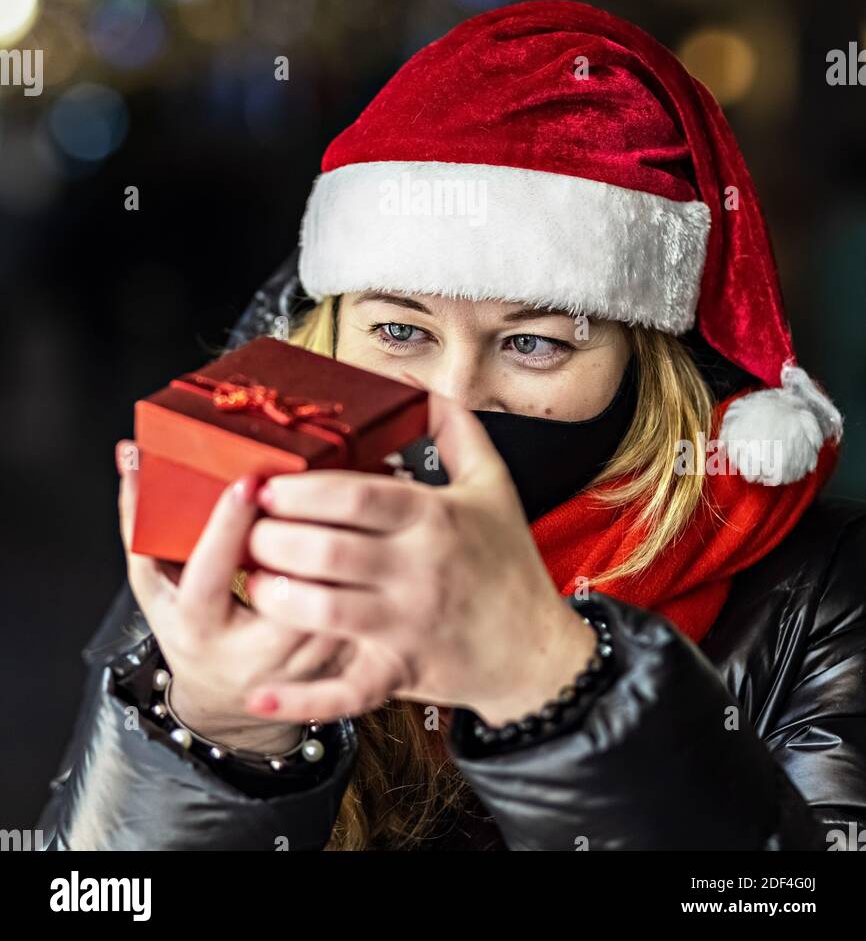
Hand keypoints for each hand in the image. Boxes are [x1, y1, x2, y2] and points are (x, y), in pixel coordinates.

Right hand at [115, 441, 354, 748]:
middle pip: (280, 590)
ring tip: (347, 505)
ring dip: (338, 556)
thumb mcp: (154, 581)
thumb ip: (141, 519)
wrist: (221, 694)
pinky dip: (360, 580)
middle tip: (314, 487)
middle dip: (299, 537)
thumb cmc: (187, 624)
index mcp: (197, 627)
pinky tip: (366, 539)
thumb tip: (130, 454)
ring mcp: (292, 668)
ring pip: (327, 606)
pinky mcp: (331, 671)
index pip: (208, 575)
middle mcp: (246, 655)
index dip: (227, 529)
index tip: (247, 482)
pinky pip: (353, 619)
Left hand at [241, 394, 596, 725]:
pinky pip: (344, 692)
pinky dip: (300, 699)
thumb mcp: (492, 481)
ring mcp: (408, 625)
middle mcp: (418, 570)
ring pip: (324, 612)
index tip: (267, 484)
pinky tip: (259, 691)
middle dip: (273, 539)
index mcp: (434, 517)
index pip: (355, 495)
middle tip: (249, 530)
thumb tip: (407, 382)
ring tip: (253, 579)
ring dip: (276, 595)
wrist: (537, 650)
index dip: (301, 489)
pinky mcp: (400, 672)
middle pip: (327, 551)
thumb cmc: (506, 561)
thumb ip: (453, 424)